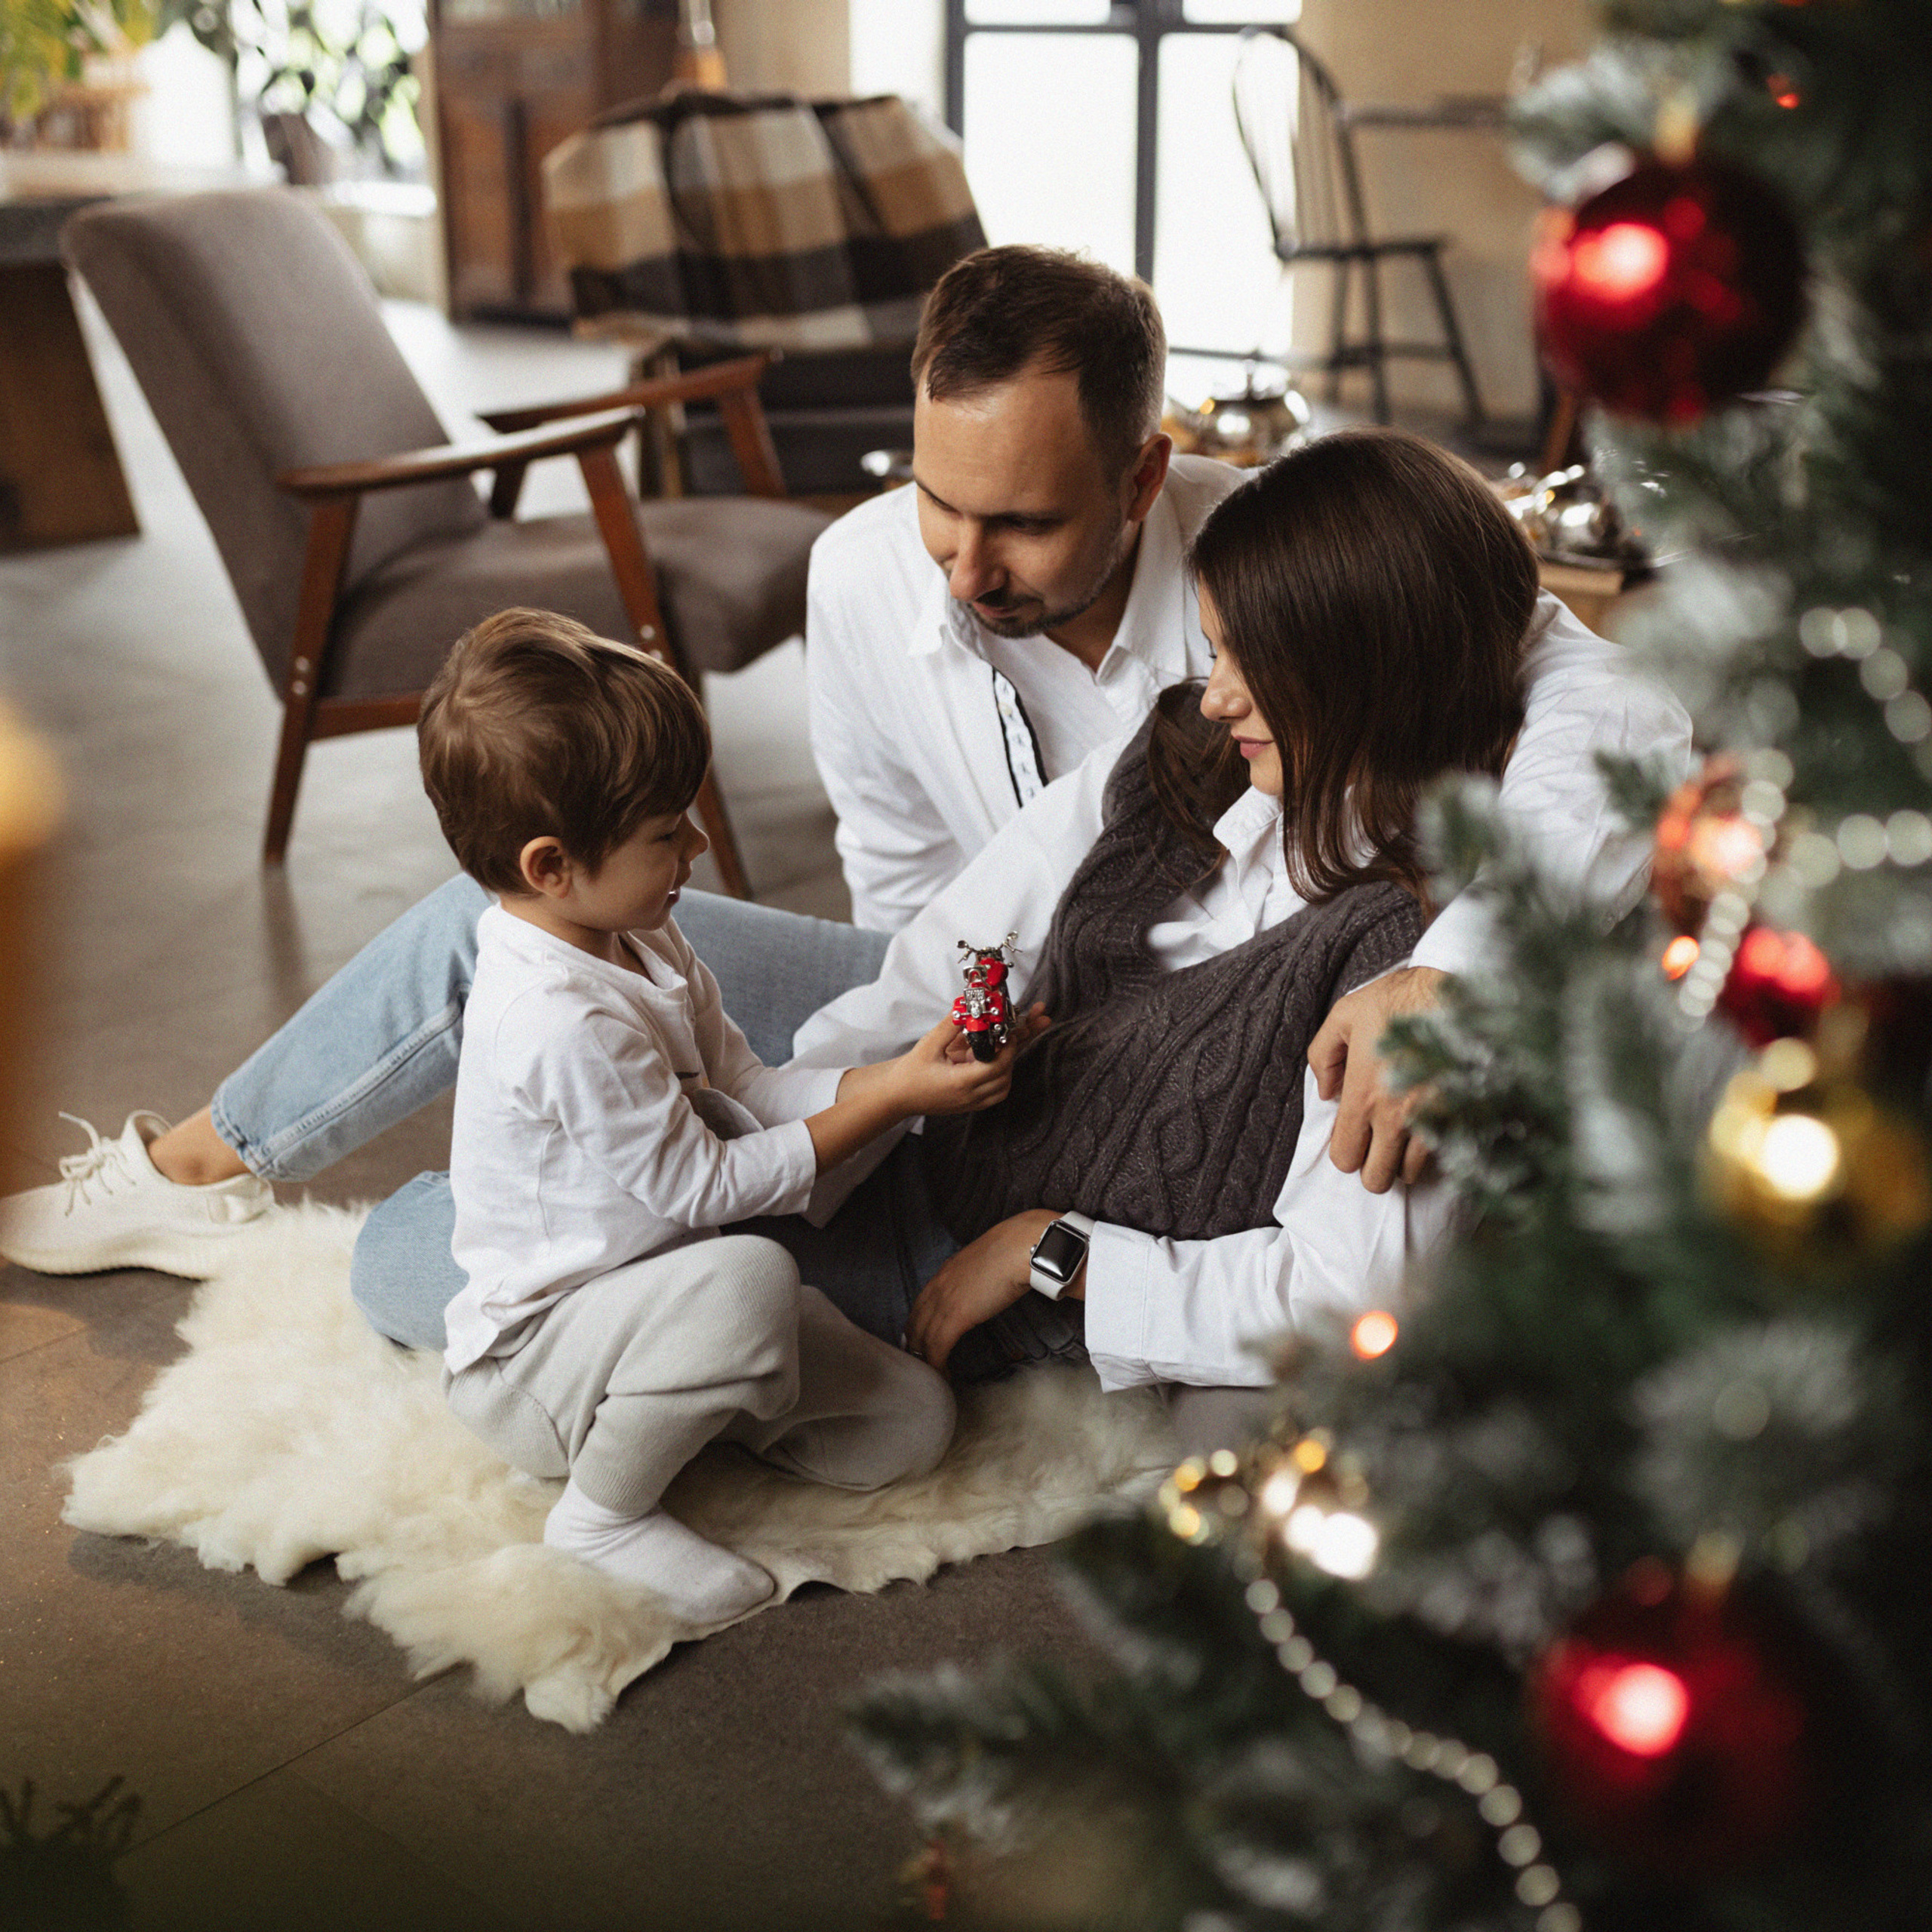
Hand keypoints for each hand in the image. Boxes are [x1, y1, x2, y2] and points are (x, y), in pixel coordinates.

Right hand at [893, 1004, 1049, 1116]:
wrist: (898, 1096)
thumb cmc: (910, 1072)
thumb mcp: (929, 1044)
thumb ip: (951, 1026)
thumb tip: (969, 1005)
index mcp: (960, 1082)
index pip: (996, 1067)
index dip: (1008, 1048)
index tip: (1011, 1030)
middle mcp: (970, 1096)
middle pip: (1005, 1075)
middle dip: (1017, 1049)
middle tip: (1031, 1025)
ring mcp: (972, 1103)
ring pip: (1003, 1086)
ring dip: (1010, 1063)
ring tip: (1015, 1038)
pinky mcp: (971, 1103)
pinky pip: (995, 1092)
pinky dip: (1002, 1075)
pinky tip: (1000, 1057)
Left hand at [905, 1210, 1055, 1373]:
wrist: (1020, 1248)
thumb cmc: (1013, 1250)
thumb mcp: (987, 1262)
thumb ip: (979, 1276)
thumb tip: (988, 1286)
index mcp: (946, 1272)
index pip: (921, 1303)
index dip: (917, 1323)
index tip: (918, 1338)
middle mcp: (939, 1286)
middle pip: (915, 1321)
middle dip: (913, 1344)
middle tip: (917, 1362)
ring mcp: (944, 1301)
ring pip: (921, 1337)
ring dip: (924, 1359)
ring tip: (929, 1375)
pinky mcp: (955, 1317)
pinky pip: (937, 1347)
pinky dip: (937, 1365)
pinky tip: (942, 1375)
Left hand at [1306, 967, 1445, 1192]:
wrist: (1456, 991)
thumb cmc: (1399, 1000)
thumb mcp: (1344, 1015)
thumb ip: (1322, 1056)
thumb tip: (1326, 1093)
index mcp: (1362, 1095)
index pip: (1345, 1157)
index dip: (1346, 1153)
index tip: (1355, 1138)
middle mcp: (1394, 1117)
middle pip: (1376, 1178)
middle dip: (1373, 1167)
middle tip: (1378, 1146)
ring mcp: (1429, 1121)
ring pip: (1411, 1174)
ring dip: (1404, 1161)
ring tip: (1405, 1137)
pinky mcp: (1459, 1117)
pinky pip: (1442, 1157)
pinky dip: (1434, 1151)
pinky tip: (1430, 1130)